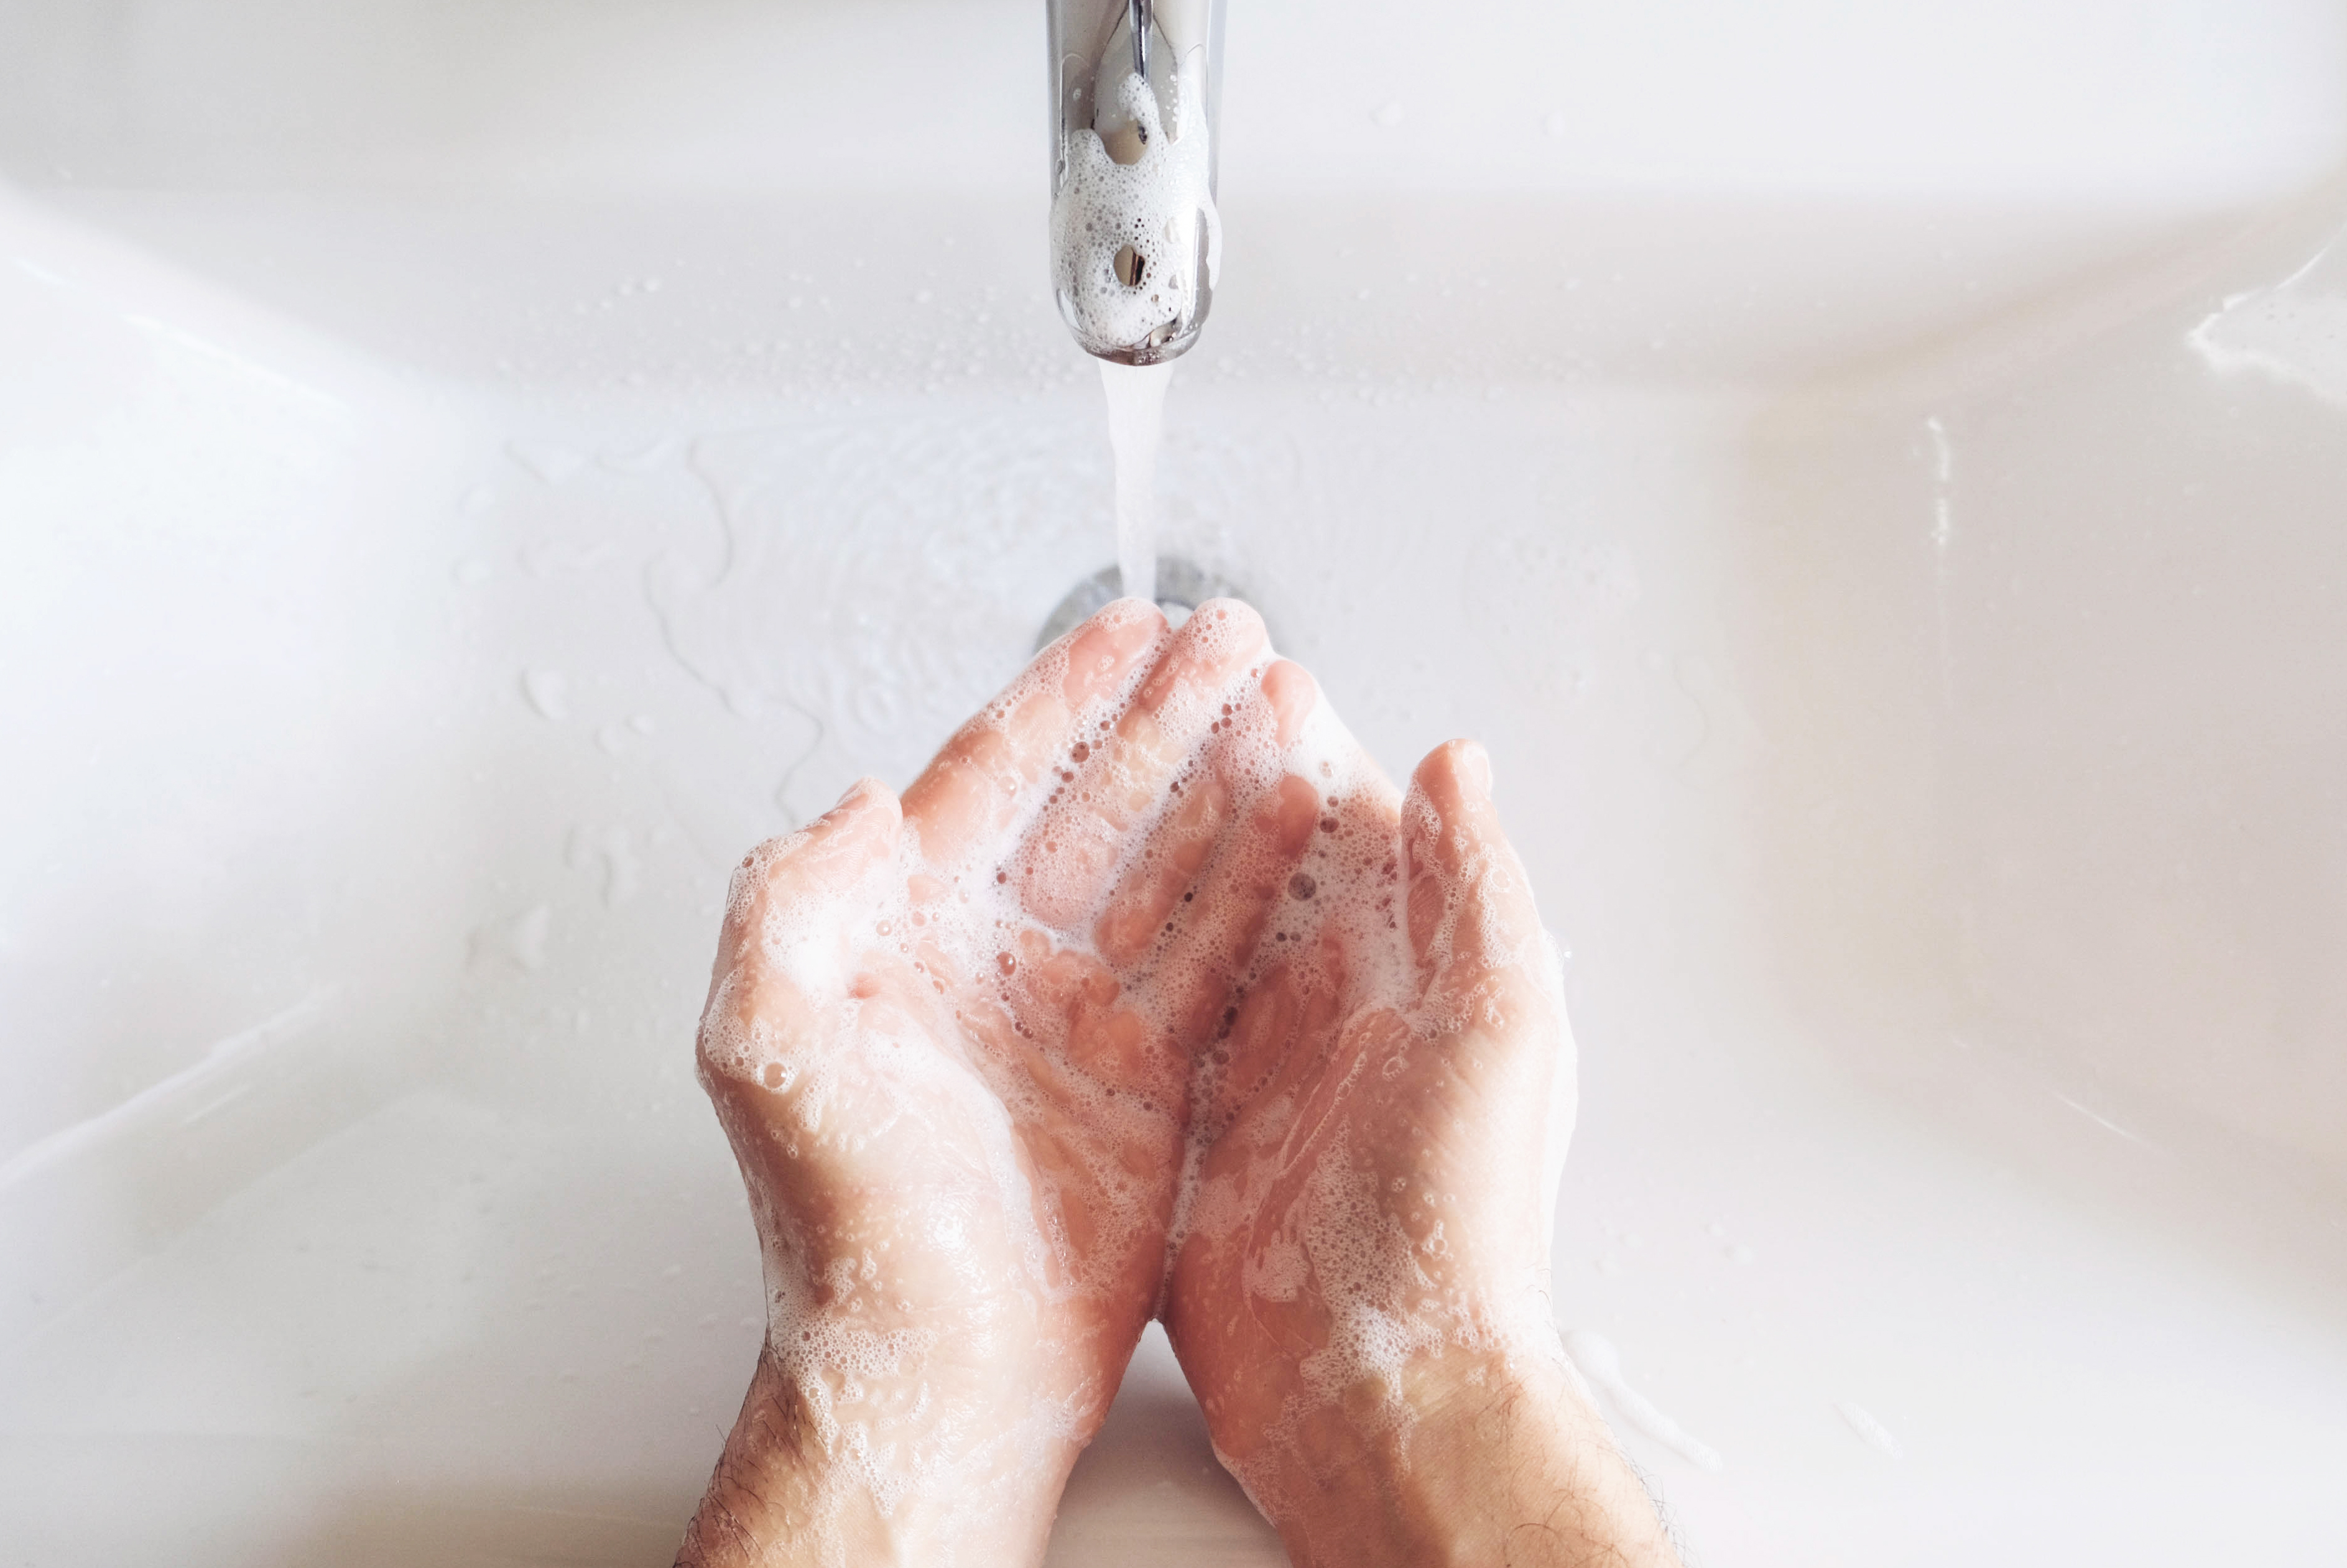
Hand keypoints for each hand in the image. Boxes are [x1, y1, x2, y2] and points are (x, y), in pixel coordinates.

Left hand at [679, 600, 1317, 1565]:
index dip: (1065, 695)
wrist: (934, 1370)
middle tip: (1233, 637)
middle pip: (1095, 800)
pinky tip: (1296, 826)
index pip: (994, 776)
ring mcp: (1073, 1017)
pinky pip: (1210, 956)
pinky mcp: (1143, 1078)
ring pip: (1163, 864)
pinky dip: (1256, 887)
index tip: (1128, 626)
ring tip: (1285, 706)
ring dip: (1223, 781)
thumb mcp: (767, 1046)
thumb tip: (859, 796)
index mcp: (905, 932)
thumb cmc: (842, 1228)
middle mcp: (993, 960)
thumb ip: (790, 901)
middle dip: (1165, 713)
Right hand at [1159, 737, 1679, 1565]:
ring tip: (1094, 767)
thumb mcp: (1497, 1025)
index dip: (1300, 741)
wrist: (1376, 1390)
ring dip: (1154, 848)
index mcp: (1414, 969)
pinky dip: (1113, 956)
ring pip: (1194, 925)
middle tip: (1152, 691)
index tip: (1245, 668)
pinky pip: (1148, 1015)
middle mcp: (1333, 1006)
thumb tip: (1458, 760)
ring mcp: (1256, 1065)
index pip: (1352, 823)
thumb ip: (1475, 887)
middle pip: (1259, 859)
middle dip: (1211, 772)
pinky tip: (1061, 907)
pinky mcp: (1190, 1124)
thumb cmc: (1454, 1221)